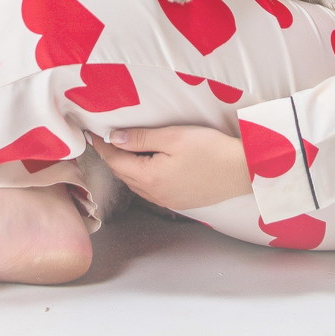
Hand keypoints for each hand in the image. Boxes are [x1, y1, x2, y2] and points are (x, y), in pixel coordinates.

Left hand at [87, 125, 251, 210]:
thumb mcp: (173, 137)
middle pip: (124, 174)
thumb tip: (114, 139)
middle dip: (112, 157)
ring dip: (126, 168)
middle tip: (103, 139)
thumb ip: (141, 139)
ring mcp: (168, 200)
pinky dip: (141, 177)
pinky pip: (151, 190)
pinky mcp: (180, 201)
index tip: (92, 134)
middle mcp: (155, 194)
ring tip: (121, 150)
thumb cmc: (210, 150)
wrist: (242, 171)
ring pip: (137, 184)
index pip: (116, 160)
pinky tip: (145, 166)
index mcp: (149, 178)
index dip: (102, 146)